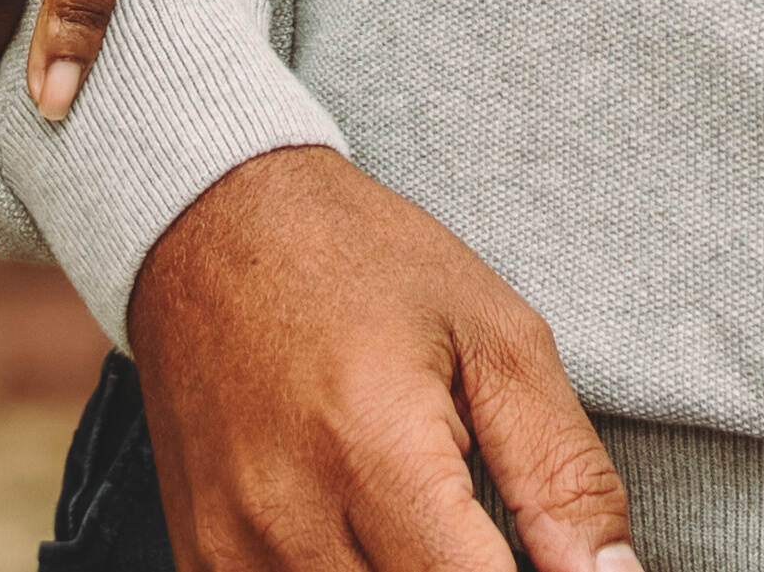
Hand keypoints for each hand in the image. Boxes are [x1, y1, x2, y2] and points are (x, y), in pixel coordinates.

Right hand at [133, 147, 633, 571]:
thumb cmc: (364, 266)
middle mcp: (289, 518)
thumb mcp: (496, 337)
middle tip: (488, 532)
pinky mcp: (203, 560)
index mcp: (373, 448)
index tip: (551, 558)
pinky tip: (377, 537)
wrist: (210, 225)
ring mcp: (231, 550)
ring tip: (435, 527)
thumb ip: (561, 473)